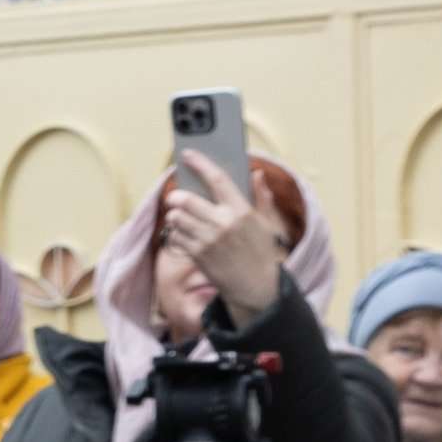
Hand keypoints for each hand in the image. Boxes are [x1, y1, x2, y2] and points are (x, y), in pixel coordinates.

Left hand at [160, 151, 285, 326]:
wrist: (257, 288)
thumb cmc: (261, 252)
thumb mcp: (267, 224)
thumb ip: (261, 197)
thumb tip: (257, 173)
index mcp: (241, 211)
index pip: (216, 179)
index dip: (200, 163)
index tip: (187, 153)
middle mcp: (223, 223)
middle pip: (185, 199)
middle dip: (176, 196)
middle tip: (177, 197)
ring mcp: (207, 240)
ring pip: (175, 218)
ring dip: (175, 215)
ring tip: (183, 217)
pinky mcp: (197, 255)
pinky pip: (174, 236)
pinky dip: (175, 233)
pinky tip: (184, 234)